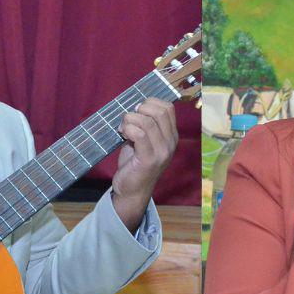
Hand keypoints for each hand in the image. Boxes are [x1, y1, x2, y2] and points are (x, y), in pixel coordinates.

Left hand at [112, 98, 177, 232]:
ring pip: (147, 122)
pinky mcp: (149, 160)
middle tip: (128, 119)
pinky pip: (139, 134)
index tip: (136, 110)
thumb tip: (135, 105)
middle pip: (160, 112)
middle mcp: (171, 143)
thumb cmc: (135, 163)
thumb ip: (144, 124)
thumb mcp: (143, 141)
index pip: (168, 108)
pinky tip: (122, 135)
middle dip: (139, 109)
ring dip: (129, 120)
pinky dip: (128, 129)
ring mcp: (162, 152)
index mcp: (171, 136)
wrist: (132, 190)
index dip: (150, 102)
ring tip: (122, 128)